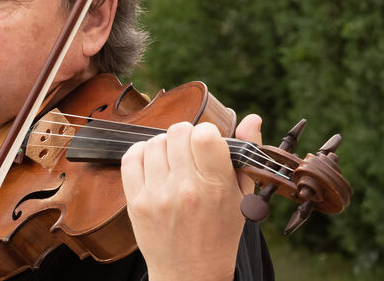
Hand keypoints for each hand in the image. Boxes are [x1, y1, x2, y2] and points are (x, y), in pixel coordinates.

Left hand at [121, 115, 262, 280]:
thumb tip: (252, 117)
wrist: (190, 272)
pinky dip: (141, 153)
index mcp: (216, 186)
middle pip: (178, 132)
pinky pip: (131, 158)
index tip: (208, 143)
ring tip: (173, 160)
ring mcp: (157, 196)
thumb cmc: (220, 232)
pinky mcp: (136, 203)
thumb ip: (247, 154)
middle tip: (190, 151)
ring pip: (154, 142)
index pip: (205, 135)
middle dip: (186, 136)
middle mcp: (185, 189)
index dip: (207, 132)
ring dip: (164, 145)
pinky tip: (153, 163)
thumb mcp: (241, 196)